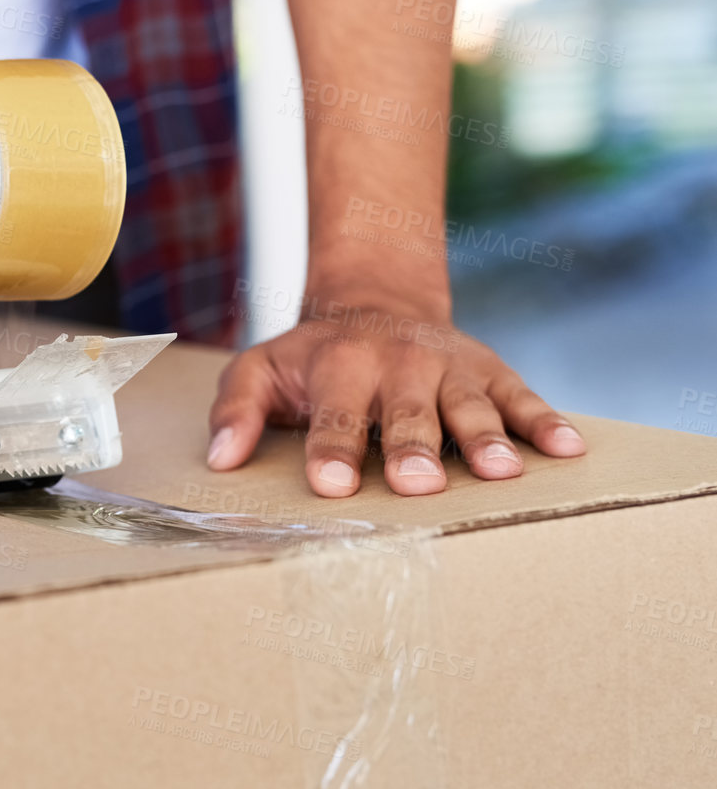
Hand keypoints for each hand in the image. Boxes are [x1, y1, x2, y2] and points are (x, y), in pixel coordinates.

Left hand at [204, 286, 585, 496]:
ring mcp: (447, 367)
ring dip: (486, 438)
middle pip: (406, 413)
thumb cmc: (311, 357)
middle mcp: (396, 364)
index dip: (332, 450)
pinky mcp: (489, 369)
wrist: (374, 303)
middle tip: (418, 485)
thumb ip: (236, 410)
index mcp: (338, 367)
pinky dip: (545, 421)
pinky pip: (522, 395)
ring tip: (501, 473)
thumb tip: (220, 459)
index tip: (333, 485)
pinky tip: (568, 449)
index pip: (334, 414)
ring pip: (469, 405)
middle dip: (413, 448)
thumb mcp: (259, 368)